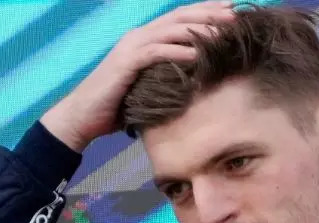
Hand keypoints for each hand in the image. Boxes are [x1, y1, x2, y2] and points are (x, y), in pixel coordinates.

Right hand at [40, 1, 235, 151]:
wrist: (83, 117)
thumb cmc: (118, 105)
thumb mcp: (150, 84)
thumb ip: (169, 73)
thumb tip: (199, 77)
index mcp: (146, 38)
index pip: (180, 18)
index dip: (206, 10)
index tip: (233, 9)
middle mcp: (139, 36)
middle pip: (180, 18)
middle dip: (209, 13)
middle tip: (235, 14)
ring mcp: (131, 47)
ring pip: (170, 30)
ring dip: (198, 29)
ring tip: (222, 32)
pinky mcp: (126, 63)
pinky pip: (156, 52)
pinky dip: (177, 51)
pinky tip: (198, 54)